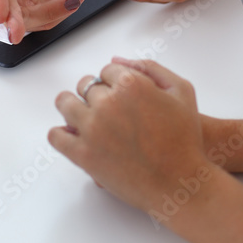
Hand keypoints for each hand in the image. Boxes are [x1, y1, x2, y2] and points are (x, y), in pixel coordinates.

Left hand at [49, 58, 210, 215]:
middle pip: (85, 85)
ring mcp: (92, 128)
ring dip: (72, 106)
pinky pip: (57, 136)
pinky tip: (74, 135)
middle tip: (108, 111)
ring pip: (65, 103)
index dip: (112, 82)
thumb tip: (117, 59)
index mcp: (131, 84)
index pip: (105, 70)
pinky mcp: (83, 155)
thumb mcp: (182, 91)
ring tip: (86, 118)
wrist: (180, 182)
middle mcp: (108, 103)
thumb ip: (150, 68)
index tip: (118, 95)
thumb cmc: (185, 139)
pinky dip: (61, 133)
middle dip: (95, 94)